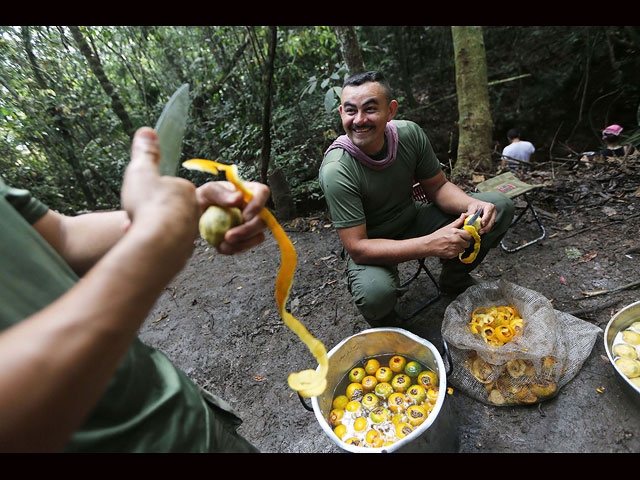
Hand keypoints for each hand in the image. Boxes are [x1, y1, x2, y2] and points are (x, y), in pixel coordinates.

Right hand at [121, 127, 199, 246]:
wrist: (157, 243)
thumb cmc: (150, 205)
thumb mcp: (142, 171)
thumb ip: (144, 153)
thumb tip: (147, 131)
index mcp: (187, 191)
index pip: (167, 190)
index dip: (149, 195)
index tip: (139, 200)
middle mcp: (193, 212)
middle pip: (166, 211)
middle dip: (148, 214)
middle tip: (134, 217)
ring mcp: (190, 234)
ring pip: (164, 230)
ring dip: (147, 230)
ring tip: (134, 231)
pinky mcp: (183, 254)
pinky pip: (163, 248)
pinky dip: (150, 246)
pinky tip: (139, 245)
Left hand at [195, 180, 269, 254]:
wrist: (196, 217)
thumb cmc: (203, 200)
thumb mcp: (207, 192)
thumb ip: (220, 193)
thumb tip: (238, 198)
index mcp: (247, 192)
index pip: (262, 192)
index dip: (258, 205)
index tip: (244, 216)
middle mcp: (253, 208)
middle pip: (263, 220)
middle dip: (247, 231)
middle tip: (228, 236)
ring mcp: (251, 224)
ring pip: (258, 236)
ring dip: (242, 243)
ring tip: (222, 243)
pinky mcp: (246, 238)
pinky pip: (247, 246)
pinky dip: (235, 249)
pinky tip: (221, 246)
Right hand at [427, 214, 472, 258]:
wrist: (429, 244)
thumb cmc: (438, 235)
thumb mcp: (447, 227)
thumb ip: (457, 222)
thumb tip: (463, 215)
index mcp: (456, 233)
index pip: (469, 235)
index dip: (467, 236)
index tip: (464, 236)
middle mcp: (456, 241)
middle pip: (467, 244)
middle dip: (463, 242)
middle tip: (457, 241)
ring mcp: (454, 248)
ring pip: (463, 249)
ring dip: (459, 248)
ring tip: (452, 245)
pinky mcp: (452, 254)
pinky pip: (457, 254)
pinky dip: (454, 252)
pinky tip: (449, 248)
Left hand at [464, 200, 496, 234]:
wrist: (477, 208)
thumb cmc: (475, 206)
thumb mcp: (472, 208)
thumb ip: (468, 213)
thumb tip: (463, 217)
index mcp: (489, 206)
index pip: (488, 213)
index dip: (486, 219)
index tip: (482, 224)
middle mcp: (493, 212)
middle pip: (491, 221)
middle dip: (486, 227)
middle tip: (480, 231)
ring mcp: (493, 218)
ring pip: (490, 225)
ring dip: (485, 230)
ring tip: (479, 233)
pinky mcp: (491, 222)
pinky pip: (489, 227)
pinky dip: (484, 230)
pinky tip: (480, 232)